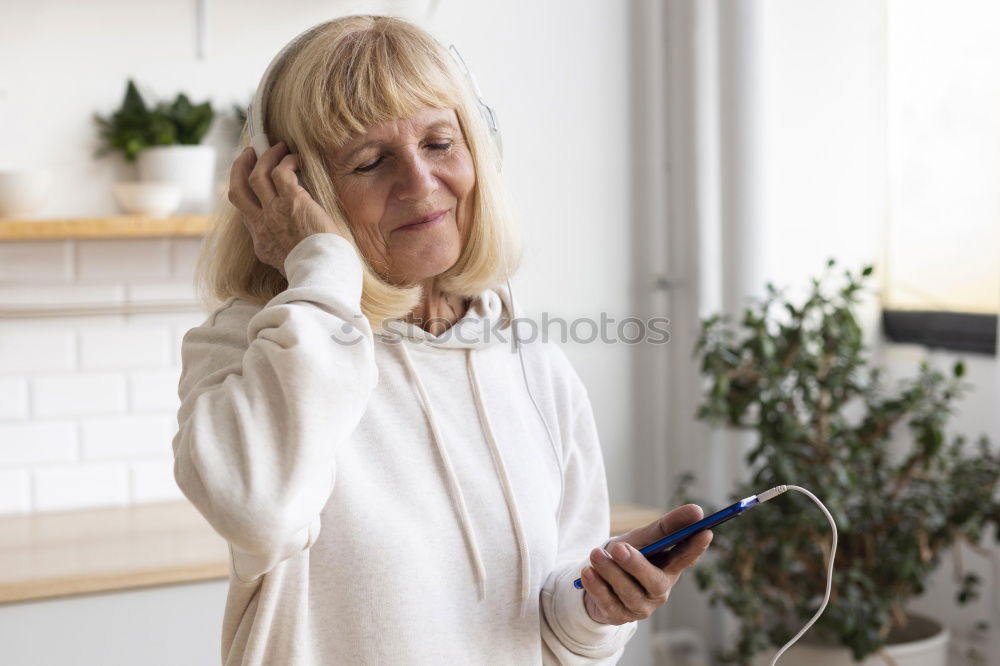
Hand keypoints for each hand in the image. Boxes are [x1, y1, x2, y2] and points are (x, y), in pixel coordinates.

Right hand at [228, 141, 344, 276]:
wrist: (322, 274)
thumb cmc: (318, 272)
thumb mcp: (293, 266)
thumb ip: (289, 252)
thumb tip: (298, 245)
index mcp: (262, 244)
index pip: (247, 215)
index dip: (248, 196)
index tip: (254, 185)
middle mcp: (262, 226)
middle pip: (238, 191)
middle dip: (239, 169)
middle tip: (248, 154)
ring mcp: (273, 212)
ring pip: (257, 175)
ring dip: (265, 157)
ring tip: (278, 146)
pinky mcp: (291, 201)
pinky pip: (281, 172)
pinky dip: (287, 162)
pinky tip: (296, 159)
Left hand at [580, 504, 712, 624]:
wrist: (595, 578)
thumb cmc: (624, 555)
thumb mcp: (642, 538)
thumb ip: (666, 527)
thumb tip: (697, 511)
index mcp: (668, 569)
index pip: (686, 558)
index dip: (696, 547)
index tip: (705, 531)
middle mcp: (658, 590)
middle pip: (654, 581)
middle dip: (636, 565)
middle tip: (619, 548)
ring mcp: (640, 606)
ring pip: (628, 592)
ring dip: (610, 572)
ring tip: (595, 554)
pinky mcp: (619, 616)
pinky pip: (608, 602)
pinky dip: (596, 586)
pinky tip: (588, 572)